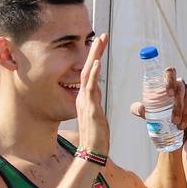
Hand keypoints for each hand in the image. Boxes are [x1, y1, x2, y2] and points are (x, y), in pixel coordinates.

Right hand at [77, 33, 109, 156]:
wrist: (92, 152)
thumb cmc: (96, 136)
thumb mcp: (96, 115)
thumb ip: (95, 102)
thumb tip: (96, 93)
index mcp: (85, 97)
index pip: (90, 72)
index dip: (95, 57)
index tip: (101, 44)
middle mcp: (83, 96)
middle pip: (88, 68)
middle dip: (95, 51)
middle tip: (102, 35)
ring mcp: (85, 102)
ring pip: (88, 74)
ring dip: (94, 57)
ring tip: (99, 42)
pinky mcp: (90, 109)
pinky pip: (90, 88)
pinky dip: (93, 74)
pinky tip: (96, 63)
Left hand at [129, 67, 186, 133]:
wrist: (173, 127)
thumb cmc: (158, 117)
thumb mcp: (146, 114)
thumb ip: (138, 109)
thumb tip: (141, 108)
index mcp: (166, 82)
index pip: (170, 73)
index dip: (170, 80)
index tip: (169, 94)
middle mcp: (179, 84)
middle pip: (181, 86)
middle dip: (178, 104)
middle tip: (174, 120)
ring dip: (186, 111)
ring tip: (179, 125)